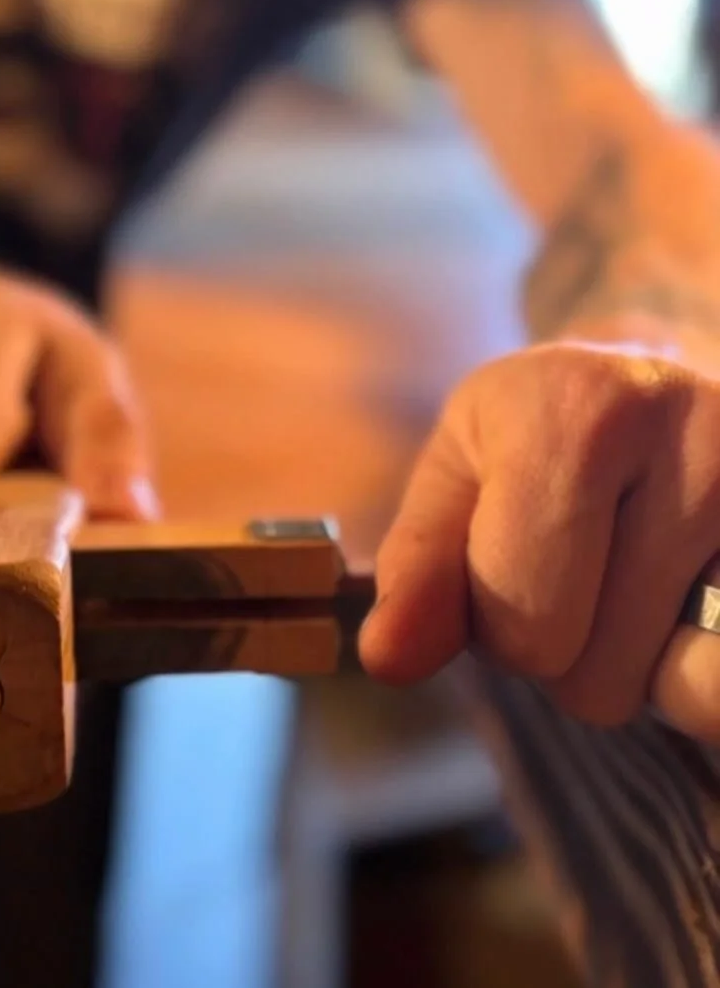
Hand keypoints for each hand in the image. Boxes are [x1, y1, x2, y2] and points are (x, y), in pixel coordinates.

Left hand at [359, 342, 719, 739]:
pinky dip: (709, 670)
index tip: (514, 557)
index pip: (522, 626)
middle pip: (599, 680)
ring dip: (653, 673)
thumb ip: (417, 568)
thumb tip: (386, 659)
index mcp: (580, 410)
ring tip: (645, 587)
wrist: (665, 376)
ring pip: (694, 698)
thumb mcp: (460, 470)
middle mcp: (698, 443)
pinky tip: (696, 601)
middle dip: (570, 652)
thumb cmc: (544, 431)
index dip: (496, 626)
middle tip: (586, 570)